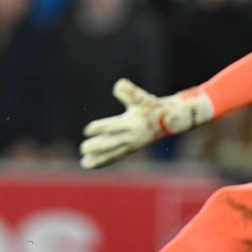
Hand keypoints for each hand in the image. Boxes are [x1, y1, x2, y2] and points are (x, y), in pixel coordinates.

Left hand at [79, 79, 211, 168]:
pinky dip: (103, 161)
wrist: (169, 120)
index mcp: (132, 123)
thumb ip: (130, 91)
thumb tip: (117, 87)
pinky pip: (115, 157)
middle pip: (110, 144)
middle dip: (96, 147)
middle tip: (82, 148)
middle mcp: (131, 137)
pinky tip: (91, 164)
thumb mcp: (142, 96)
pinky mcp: (129, 149)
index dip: (99, 128)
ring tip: (83, 163)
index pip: (113, 127)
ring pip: (112, 154)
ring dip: (98, 159)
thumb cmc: (152, 106)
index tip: (86, 130)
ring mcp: (130, 145)